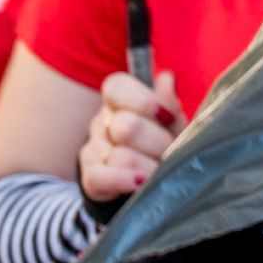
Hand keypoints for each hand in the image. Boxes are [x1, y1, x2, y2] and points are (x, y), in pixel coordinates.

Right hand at [80, 67, 183, 201]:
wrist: (147, 183)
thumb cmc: (161, 145)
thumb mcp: (172, 125)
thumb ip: (169, 105)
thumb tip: (166, 78)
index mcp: (120, 101)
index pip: (117, 87)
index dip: (143, 100)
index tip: (166, 117)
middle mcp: (102, 121)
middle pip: (126, 126)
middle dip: (158, 144)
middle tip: (171, 153)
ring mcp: (94, 149)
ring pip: (121, 156)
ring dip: (150, 168)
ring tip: (161, 173)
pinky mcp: (90, 178)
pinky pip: (101, 178)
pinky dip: (123, 181)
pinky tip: (140, 183)